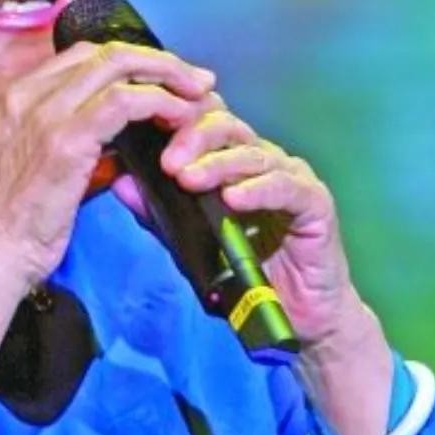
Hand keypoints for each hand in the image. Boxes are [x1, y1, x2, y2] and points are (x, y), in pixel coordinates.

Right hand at [0, 38, 216, 302]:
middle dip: (155, 60)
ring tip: (196, 94)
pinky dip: (160, 103)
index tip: (161, 78)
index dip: (127, 62)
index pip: (79, 57)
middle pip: (102, 51)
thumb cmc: (6, 228)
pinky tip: (178, 118)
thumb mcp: (30, 168)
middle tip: (192, 79)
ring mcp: (42, 112)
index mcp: (9, 96)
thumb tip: (118, 146)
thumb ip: (70, 144)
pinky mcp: (65, 139)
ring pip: (118, 66)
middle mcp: (22, 92)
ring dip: (166, 76)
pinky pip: (126, 101)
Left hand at [111, 88, 361, 349]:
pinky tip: (234, 198)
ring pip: (253, 153)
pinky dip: (259, 190)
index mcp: (232, 158)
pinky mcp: (315, 201)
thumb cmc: (244, 274)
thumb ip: (157, 212)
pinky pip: (286, 187)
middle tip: (166, 162)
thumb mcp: (189, 242)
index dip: (176, 117)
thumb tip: (118, 181)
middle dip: (192, 137)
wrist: (296, 316)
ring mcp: (291, 176)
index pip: (204, 119)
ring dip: (218, 163)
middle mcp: (262, 158)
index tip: (144, 130)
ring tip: (188, 178)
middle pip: (227, 126)